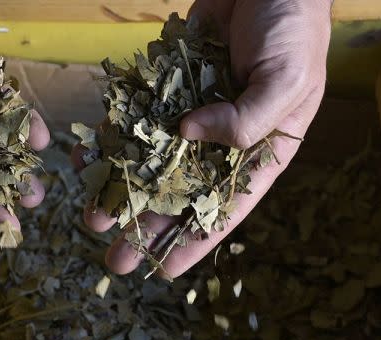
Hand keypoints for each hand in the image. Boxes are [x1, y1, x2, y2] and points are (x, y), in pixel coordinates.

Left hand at [82, 0, 330, 277]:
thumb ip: (245, 119)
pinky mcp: (167, 84)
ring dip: (122, 191)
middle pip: (180, 194)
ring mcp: (192, 111)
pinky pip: (135, 117)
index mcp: (261, 150)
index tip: (165, 272)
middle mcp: (222, 138)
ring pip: (150, 162)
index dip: (195, 241)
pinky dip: (113, 139)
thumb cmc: (294, 26)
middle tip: (115, 261)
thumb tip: (188, 136)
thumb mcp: (286, 79)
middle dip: (147, 227)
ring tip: (90, 220)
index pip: (225, 208)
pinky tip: (87, 161)